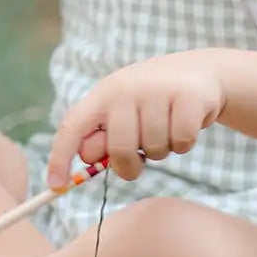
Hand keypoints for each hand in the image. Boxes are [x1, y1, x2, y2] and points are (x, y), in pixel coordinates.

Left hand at [46, 50, 226, 187]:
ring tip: (166, 127)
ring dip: (161, 151)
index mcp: (103, 93)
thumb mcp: (123, 111)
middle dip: (130, 166)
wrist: (201, 70)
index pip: (73, 126)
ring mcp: (158, 91)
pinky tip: (186, 123)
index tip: (55, 185)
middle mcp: (126, 89)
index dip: (60, 157)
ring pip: (154, 150)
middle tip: (141, 158)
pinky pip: (181, 143)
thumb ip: (105, 135)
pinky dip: (184, 144)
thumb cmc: (153, 100)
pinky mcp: (188, 97)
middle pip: (118, 150)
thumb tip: (88, 158)